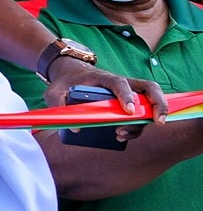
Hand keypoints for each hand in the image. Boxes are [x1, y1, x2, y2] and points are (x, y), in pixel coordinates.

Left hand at [45, 59, 163, 141]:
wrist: (69, 74)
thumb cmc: (63, 82)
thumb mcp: (53, 92)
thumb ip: (58, 106)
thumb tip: (77, 129)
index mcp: (103, 78)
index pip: (120, 83)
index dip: (127, 96)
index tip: (129, 111)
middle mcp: (120, 83)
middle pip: (148, 88)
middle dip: (157, 104)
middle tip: (157, 121)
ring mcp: (126, 93)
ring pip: (147, 102)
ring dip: (144, 120)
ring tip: (123, 134)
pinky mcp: (125, 102)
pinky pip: (139, 113)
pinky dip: (136, 126)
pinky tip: (123, 136)